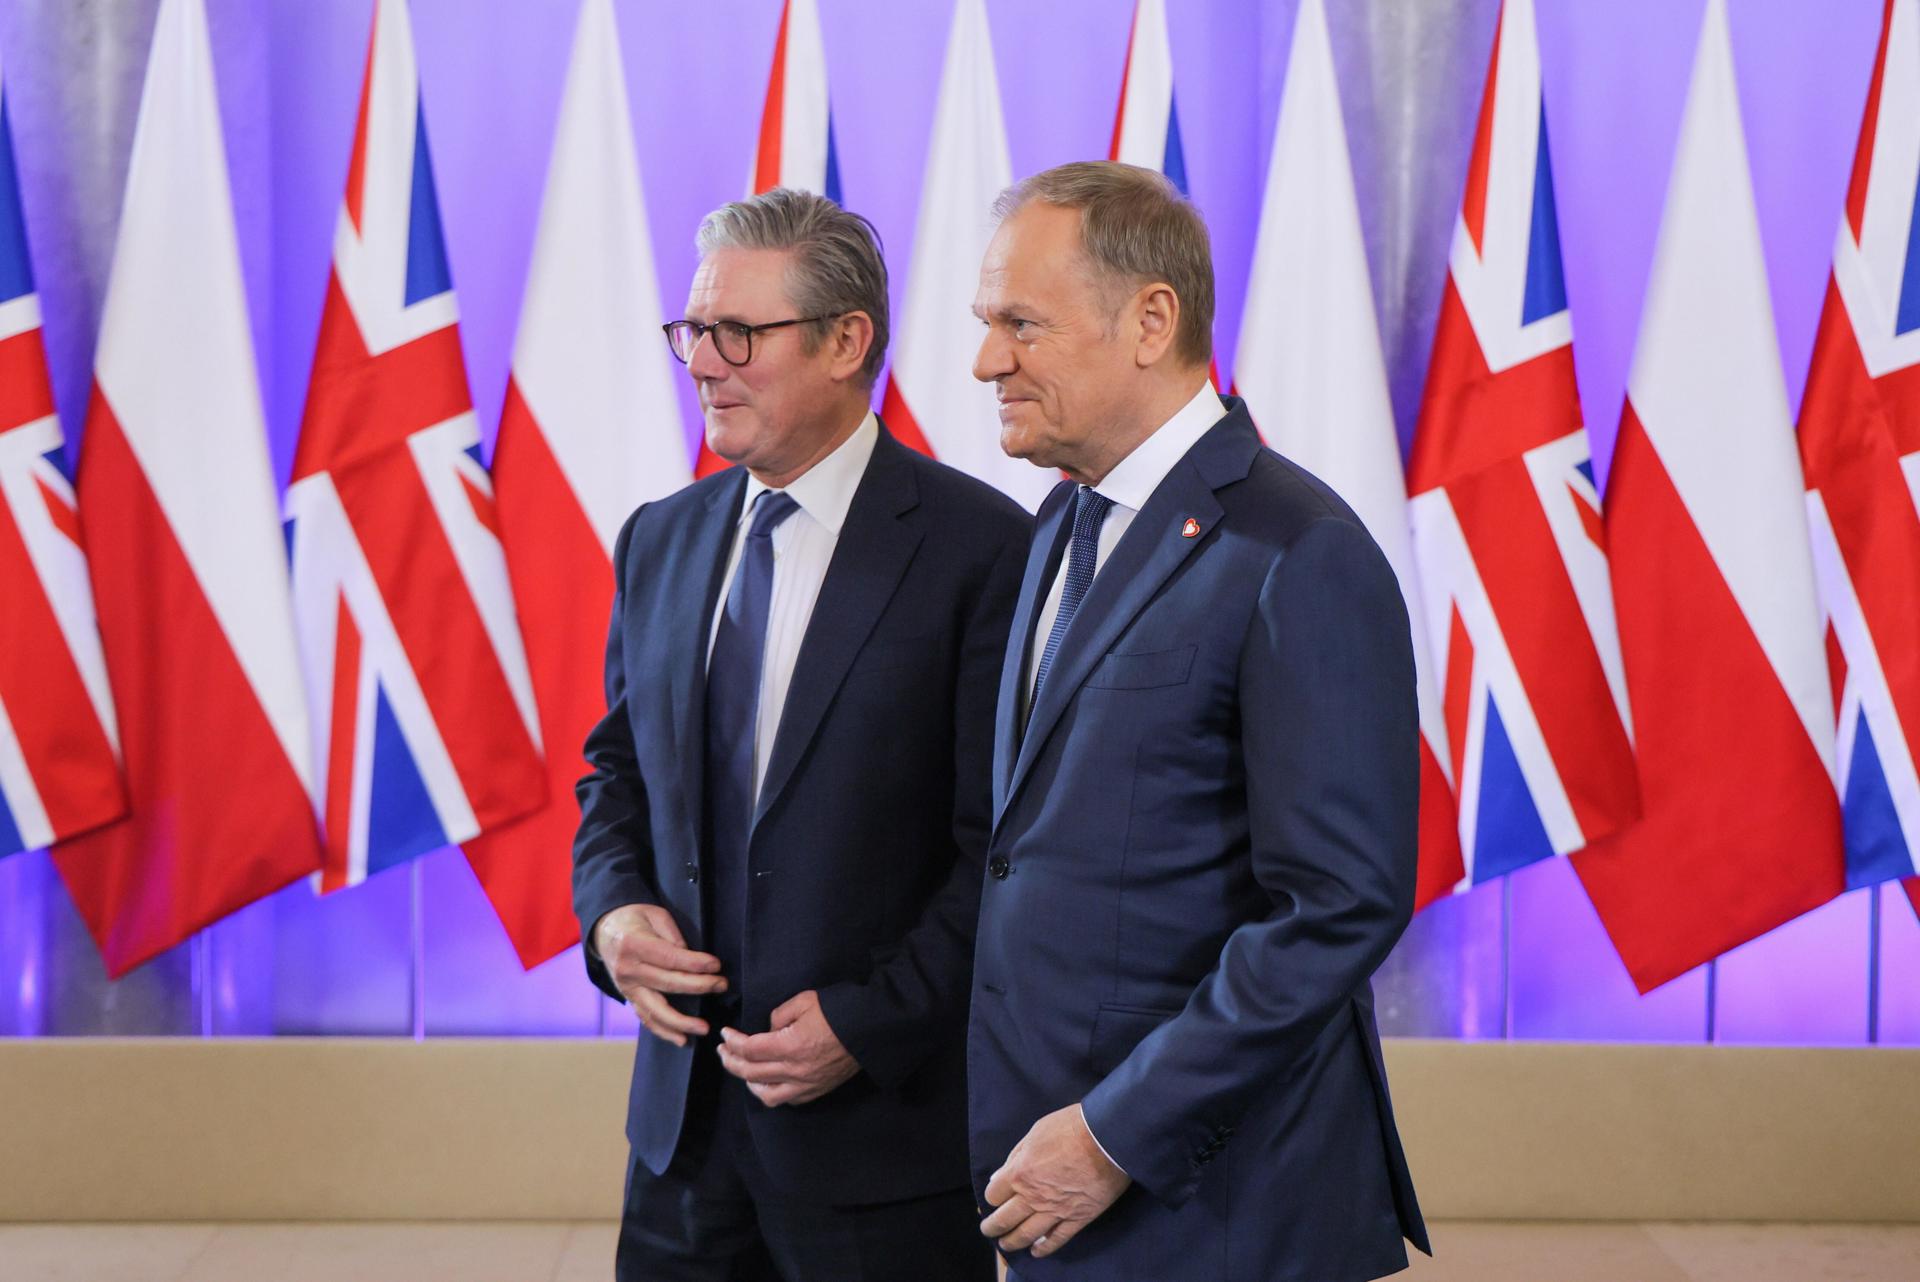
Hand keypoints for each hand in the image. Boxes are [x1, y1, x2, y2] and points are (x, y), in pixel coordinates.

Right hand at [592, 903, 726, 1046]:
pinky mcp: (629, 999)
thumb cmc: (635, 919)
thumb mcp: (655, 914)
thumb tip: (690, 958)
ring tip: (704, 1028)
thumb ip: (672, 935)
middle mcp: (627, 970)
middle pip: (667, 984)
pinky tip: (682, 1039)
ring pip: (655, 1010)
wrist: (605, 930)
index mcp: (633, 945)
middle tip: (722, 985)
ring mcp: (626, 988)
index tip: (716, 965)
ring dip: (681, 1022)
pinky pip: (647, 1018)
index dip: (695, 963)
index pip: (670, 958)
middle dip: (699, 987)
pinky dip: (664, 1031)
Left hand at [715, 989, 859, 1106]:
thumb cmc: (840, 1011)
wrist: (871, 1030)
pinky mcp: (817, 1090)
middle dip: (731, 1061)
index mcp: (790, 1045)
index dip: (732, 1041)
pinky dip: (771, 1093)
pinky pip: (787, 1099)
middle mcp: (795, 1070)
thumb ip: (780, 1015)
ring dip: (748, 1082)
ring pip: (766, 1094)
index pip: (749, 1049)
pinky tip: (767, 1082)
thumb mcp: (805, 1001)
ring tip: (741, 1069)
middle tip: (723, 1050)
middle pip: (751, 1073)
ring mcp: (806, 1084)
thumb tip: (768, 1029)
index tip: (725, 1033)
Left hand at [981, 1103, 1130, 1259]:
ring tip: (1006, 1245)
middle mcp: (1033, 1196)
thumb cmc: (1070, 1127)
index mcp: (1020, 1173)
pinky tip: (1037, 1251)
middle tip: (989, 1230)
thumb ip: (1016, 1156)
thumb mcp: (1036, 1132)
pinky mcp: (1077, 1218)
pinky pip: (1058, 1239)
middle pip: (1005, 1219)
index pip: (994, 1194)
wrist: (1107, 1137)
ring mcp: (1055, 1210)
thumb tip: (999, 1176)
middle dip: (993, 1227)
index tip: (995, 1198)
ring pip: (1027, 1234)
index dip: (993, 1196)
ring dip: (1013, 1241)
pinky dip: (1045, 1248)